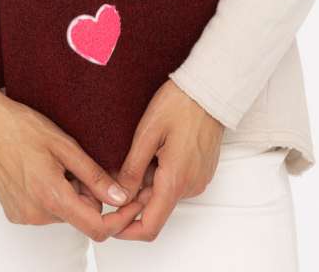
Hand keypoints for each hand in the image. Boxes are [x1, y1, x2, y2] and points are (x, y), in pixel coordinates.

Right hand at [0, 55, 142, 241]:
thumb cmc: (24, 127)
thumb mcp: (65, 145)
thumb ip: (95, 175)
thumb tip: (121, 198)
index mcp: (51, 196)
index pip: (97, 227)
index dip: (118, 217)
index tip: (130, 201)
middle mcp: (36, 214)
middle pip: (80, 216)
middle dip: (87, 194)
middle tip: (76, 163)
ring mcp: (23, 216)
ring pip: (63, 213)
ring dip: (68, 194)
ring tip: (54, 163)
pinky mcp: (14, 213)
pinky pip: (45, 212)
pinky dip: (51, 195)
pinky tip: (40, 170)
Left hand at [110, 79, 224, 240]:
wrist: (208, 89)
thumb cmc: (179, 103)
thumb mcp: (147, 133)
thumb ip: (132, 168)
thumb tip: (119, 196)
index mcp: (175, 180)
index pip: (149, 226)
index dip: (126, 229)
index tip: (109, 219)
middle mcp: (190, 186)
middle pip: (154, 208)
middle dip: (132, 197)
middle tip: (113, 172)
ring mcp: (198, 179)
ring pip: (163, 194)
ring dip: (146, 182)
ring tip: (136, 151)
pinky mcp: (201, 171)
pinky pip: (175, 182)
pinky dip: (159, 174)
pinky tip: (152, 149)